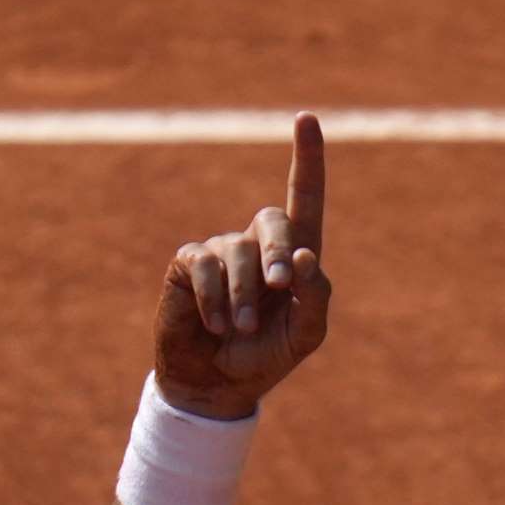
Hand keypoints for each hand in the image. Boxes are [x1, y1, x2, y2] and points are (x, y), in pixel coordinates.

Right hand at [152, 113, 334, 419]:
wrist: (217, 385)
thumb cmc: (265, 358)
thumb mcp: (304, 336)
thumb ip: (316, 299)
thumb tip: (305, 258)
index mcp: (293, 257)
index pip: (304, 199)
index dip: (307, 159)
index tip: (306, 118)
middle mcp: (257, 244)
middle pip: (274, 221)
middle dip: (279, 252)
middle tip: (280, 287)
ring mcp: (221, 250)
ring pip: (238, 251)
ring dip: (243, 294)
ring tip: (240, 328)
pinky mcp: (188, 263)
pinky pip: (204, 265)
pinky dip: (213, 298)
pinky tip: (215, 324)